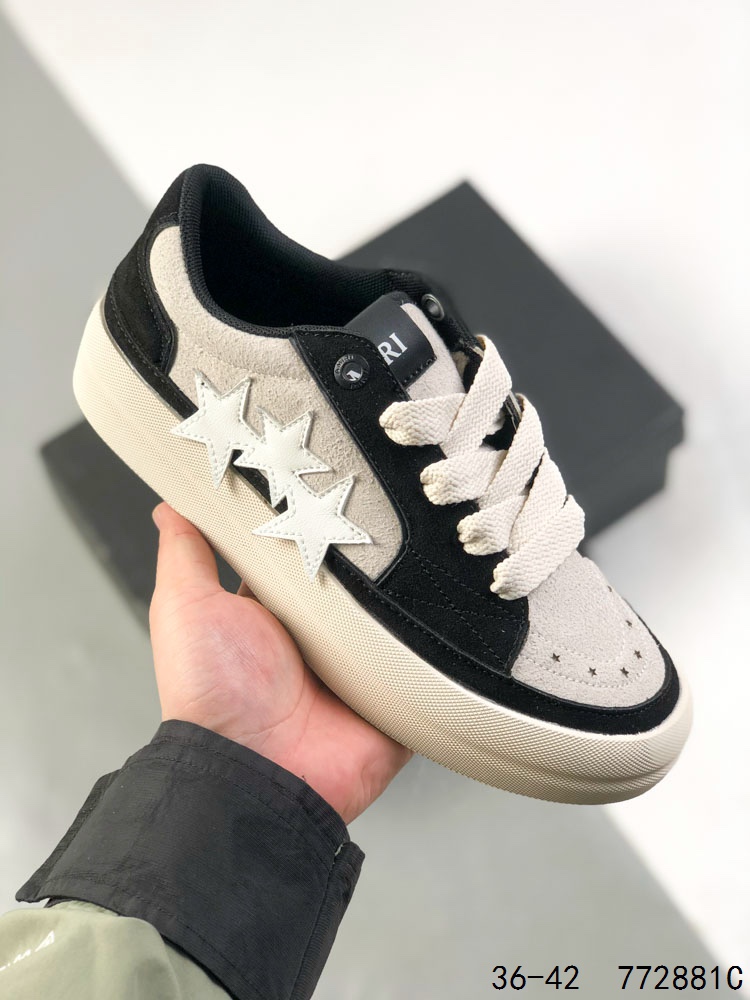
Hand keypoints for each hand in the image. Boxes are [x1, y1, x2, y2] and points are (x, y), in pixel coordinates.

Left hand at [149, 502, 411, 822]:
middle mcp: (318, 635)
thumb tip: (171, 506)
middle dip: (370, 548)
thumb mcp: (187, 608)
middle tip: (393, 502)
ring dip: (405, 589)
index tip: (330, 472)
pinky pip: (426, 659)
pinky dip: (436, 641)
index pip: (299, 551)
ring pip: (393, 612)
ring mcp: (359, 665)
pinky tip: (451, 604)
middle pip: (354, 578)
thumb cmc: (211, 692)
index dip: (311, 517)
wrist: (257, 772)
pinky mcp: (393, 694)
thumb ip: (186, 554)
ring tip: (433, 540)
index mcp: (274, 611)